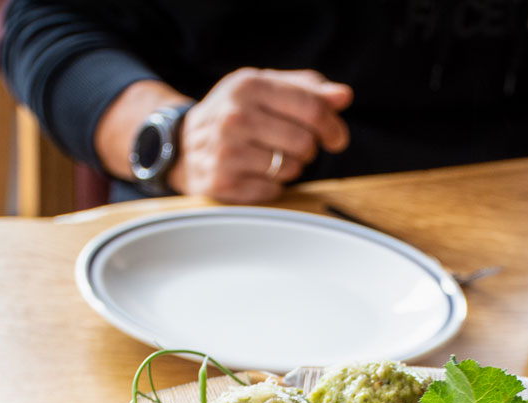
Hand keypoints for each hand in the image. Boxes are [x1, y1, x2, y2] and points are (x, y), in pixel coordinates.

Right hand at [169, 68, 352, 202]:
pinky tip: (255, 173)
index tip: (336, 138)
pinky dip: (272, 186)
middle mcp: (234, 117)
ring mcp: (226, 152)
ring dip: (290, 167)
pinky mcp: (223, 183)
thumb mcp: (264, 89)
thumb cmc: (235, 114)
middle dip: (309, 148)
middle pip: (305, 142)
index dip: (333, 125)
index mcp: (248, 86)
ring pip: (292, 168)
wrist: (184, 144)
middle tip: (294, 146)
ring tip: (270, 157)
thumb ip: (307, 89)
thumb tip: (343, 96)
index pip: (311, 108)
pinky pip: (274, 191)